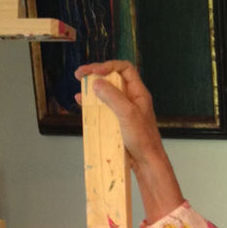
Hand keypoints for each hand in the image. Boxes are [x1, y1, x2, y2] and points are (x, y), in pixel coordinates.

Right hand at [75, 61, 183, 221]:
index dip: (108, 66)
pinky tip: (82, 103)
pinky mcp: (118, 121)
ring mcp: (125, 110)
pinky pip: (104, 107)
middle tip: (79, 75)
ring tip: (79, 88)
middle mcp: (132, 99)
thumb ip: (113, 96)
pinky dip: (92, 103)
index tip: (94, 71)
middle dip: (96, 74)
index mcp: (138, 93)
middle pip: (113, 78)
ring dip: (92, 89)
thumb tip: (97, 82)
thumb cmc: (143, 139)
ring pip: (106, 93)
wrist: (147, 162)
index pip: (124, 68)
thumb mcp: (127, 114)